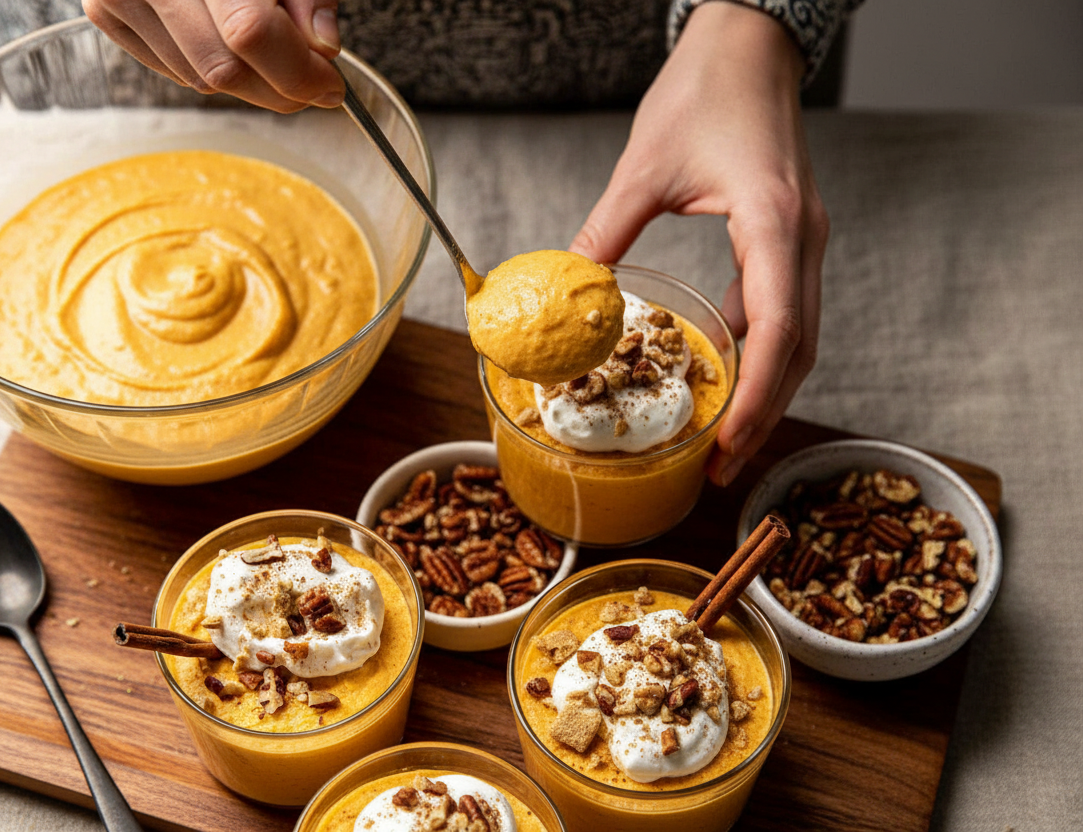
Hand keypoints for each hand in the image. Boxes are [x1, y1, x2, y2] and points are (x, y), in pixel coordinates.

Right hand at [82, 0, 345, 110]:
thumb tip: (323, 47)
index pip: (249, 31)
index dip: (296, 70)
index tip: (329, 84)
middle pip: (224, 68)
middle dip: (278, 87)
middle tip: (312, 82)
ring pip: (199, 80)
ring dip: (248, 80)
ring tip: (268, 50)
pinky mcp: (105, 13)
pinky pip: (174, 71)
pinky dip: (210, 68)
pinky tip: (224, 39)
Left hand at [570, 2, 826, 486]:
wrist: (751, 46)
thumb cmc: (707, 90)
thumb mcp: (644, 165)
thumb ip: (606, 231)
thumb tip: (569, 290)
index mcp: (775, 223)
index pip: (777, 328)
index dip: (753, 395)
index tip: (725, 443)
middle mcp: (804, 240)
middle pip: (798, 348)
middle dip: (762, 413)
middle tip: (722, 466)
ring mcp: (805, 242)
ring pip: (800, 336)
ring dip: (766, 390)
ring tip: (725, 439)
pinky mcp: (793, 240)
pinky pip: (785, 310)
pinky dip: (760, 353)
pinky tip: (723, 375)